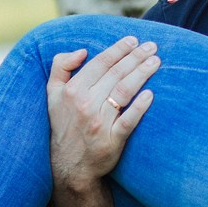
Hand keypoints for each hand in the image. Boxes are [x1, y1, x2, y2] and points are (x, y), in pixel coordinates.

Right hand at [47, 36, 159, 189]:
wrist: (68, 166)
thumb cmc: (64, 125)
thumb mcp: (52, 95)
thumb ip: (60, 67)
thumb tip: (82, 51)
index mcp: (72, 91)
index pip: (100, 63)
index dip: (118, 49)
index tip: (133, 40)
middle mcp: (85, 104)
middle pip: (116, 74)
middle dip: (136, 57)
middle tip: (152, 46)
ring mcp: (99, 123)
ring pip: (125, 91)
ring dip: (142, 73)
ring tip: (156, 61)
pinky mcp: (112, 140)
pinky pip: (129, 120)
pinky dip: (140, 106)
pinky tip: (151, 94)